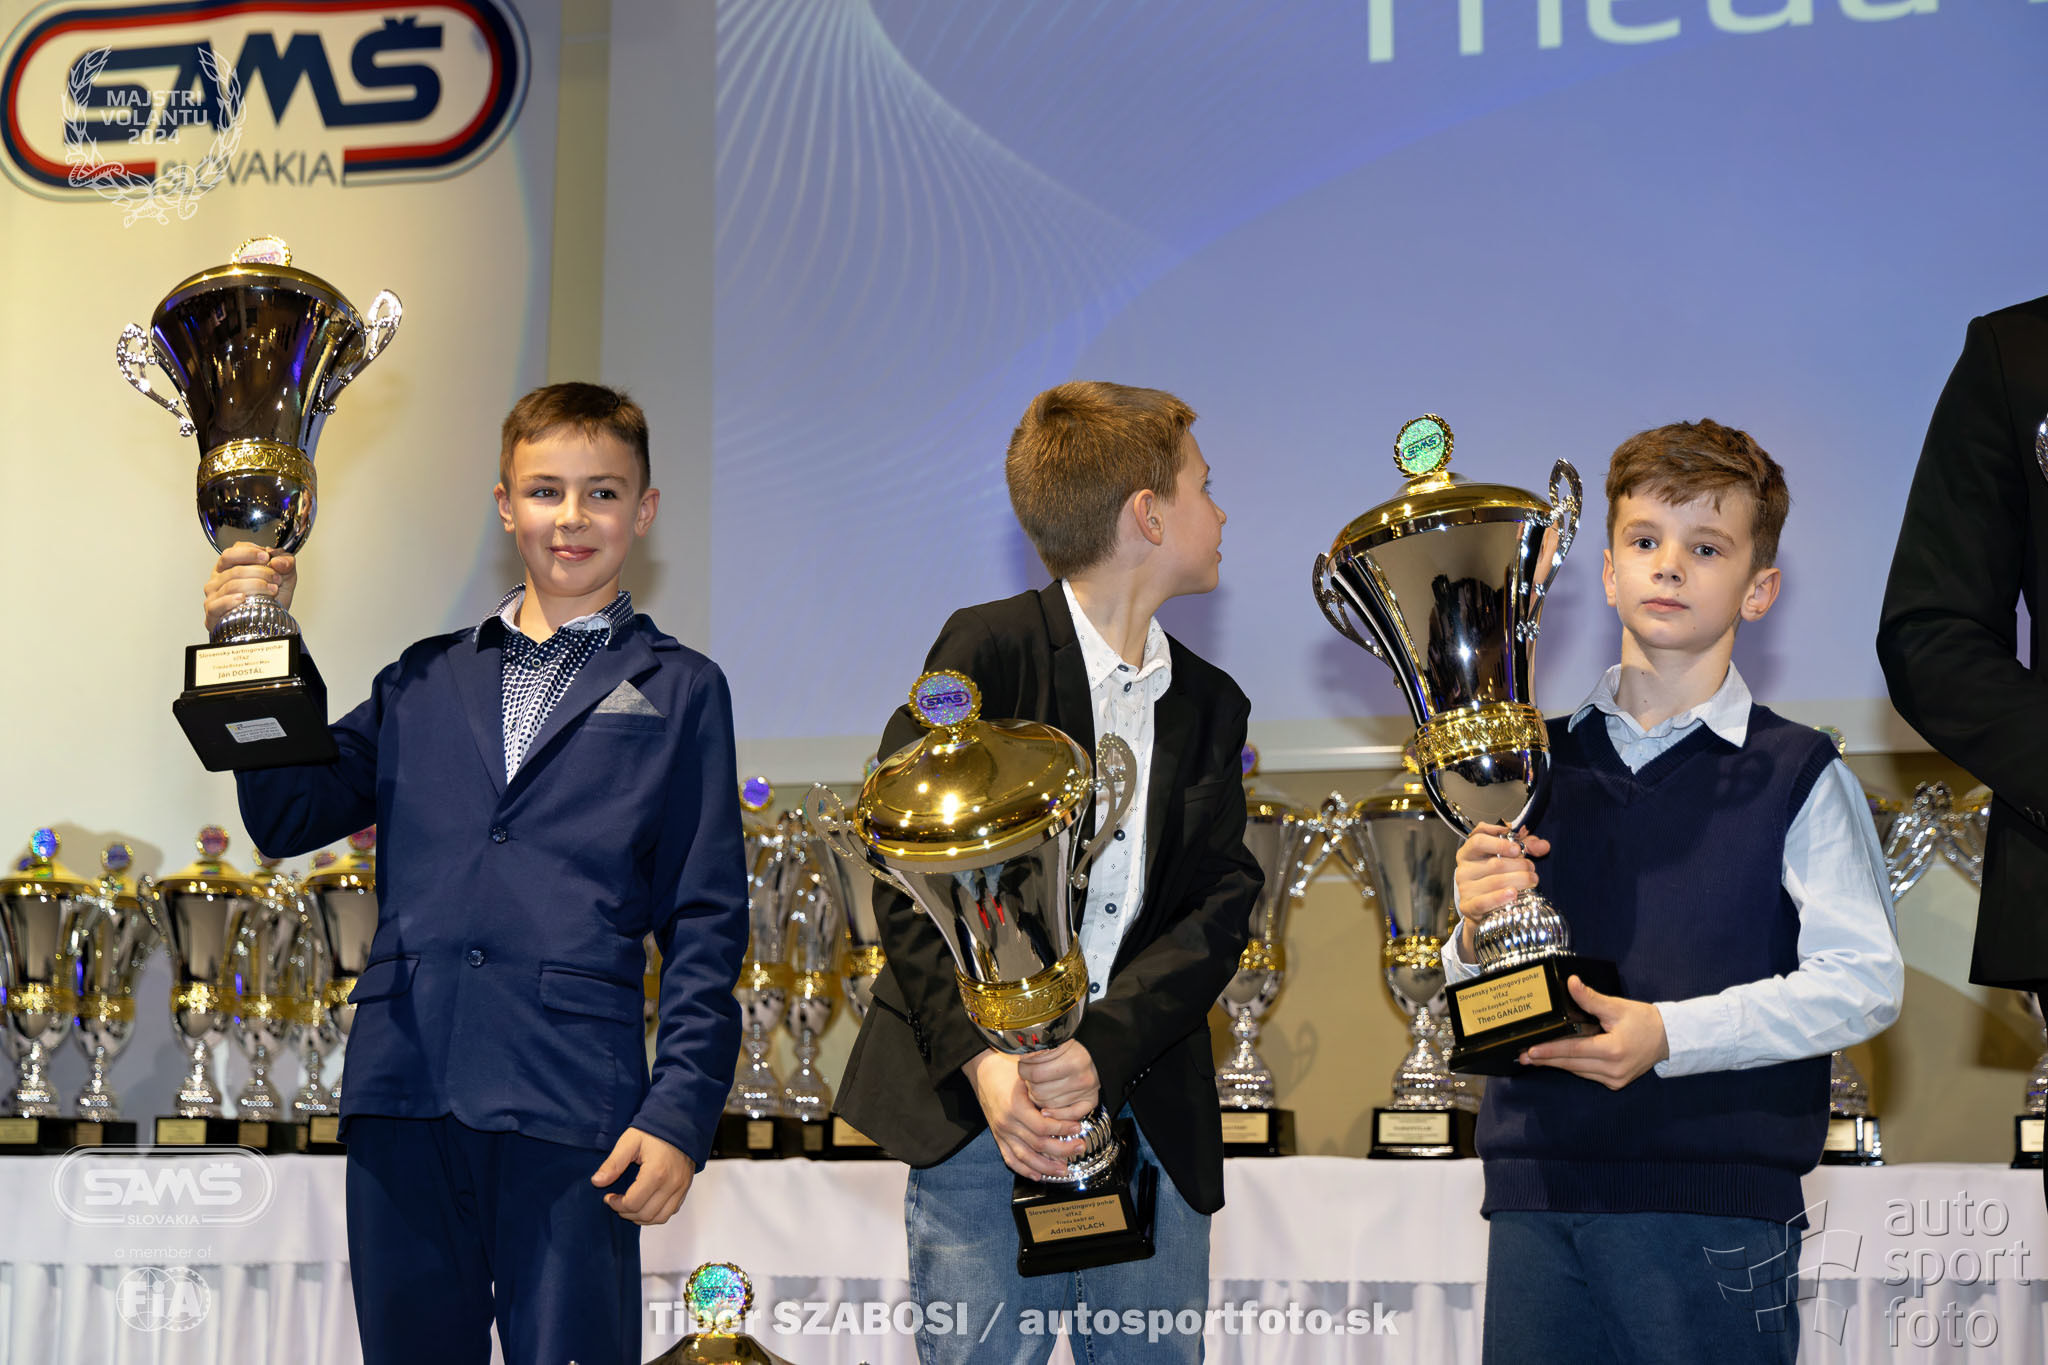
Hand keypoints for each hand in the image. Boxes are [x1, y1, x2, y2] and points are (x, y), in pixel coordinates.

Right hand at [203, 544, 295, 632]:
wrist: (268, 624)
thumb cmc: (269, 599)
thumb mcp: (284, 577)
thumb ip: (286, 563)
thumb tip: (278, 561)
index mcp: (230, 565)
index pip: (232, 552)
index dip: (249, 552)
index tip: (266, 557)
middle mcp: (219, 578)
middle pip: (235, 569)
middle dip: (260, 572)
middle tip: (276, 578)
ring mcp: (214, 595)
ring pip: (231, 586)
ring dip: (255, 586)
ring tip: (272, 590)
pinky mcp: (213, 612)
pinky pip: (218, 604)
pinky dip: (231, 601)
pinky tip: (243, 599)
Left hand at [591, 1126, 694, 1224]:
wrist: (680, 1123)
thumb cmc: (655, 1131)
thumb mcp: (630, 1142)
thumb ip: (613, 1163)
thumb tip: (597, 1182)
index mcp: (656, 1172)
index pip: (632, 1203)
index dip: (616, 1204)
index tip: (609, 1197)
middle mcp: (671, 1183)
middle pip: (645, 1214)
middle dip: (626, 1212)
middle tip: (617, 1202)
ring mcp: (680, 1187)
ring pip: (659, 1218)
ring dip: (641, 1217)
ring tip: (630, 1206)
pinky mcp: (685, 1188)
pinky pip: (671, 1212)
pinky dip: (656, 1214)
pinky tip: (645, 1204)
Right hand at [963, 1050, 1084, 1180]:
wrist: (983, 1071)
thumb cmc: (1007, 1070)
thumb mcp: (1027, 1077)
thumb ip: (1044, 1093)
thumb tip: (1070, 1105)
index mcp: (1015, 1107)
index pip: (1043, 1127)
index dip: (1062, 1130)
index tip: (1078, 1128)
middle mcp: (1007, 1123)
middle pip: (1037, 1145)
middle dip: (1061, 1150)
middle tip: (1079, 1147)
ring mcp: (1001, 1132)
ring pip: (1025, 1157)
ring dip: (1045, 1167)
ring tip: (1063, 1169)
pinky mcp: (997, 1137)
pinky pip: (1010, 1158)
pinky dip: (1024, 1169)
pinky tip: (1037, 1175)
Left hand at [1017, 1039, 1099, 1117]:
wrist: (1096, 1050)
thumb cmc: (1071, 1047)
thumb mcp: (1054, 1043)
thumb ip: (1038, 1053)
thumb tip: (1020, 1060)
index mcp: (1071, 1059)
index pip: (1034, 1073)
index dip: (1024, 1070)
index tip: (1024, 1066)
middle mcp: (1081, 1076)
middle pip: (1040, 1091)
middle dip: (1030, 1085)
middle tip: (1031, 1078)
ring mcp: (1086, 1090)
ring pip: (1049, 1104)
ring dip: (1040, 1098)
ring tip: (1040, 1087)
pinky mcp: (1090, 1100)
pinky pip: (1070, 1114)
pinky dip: (1057, 1114)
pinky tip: (1047, 1110)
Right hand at [1453, 823, 1549, 958]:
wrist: (1483, 909)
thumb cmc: (1495, 878)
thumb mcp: (1509, 857)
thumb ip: (1526, 846)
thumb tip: (1543, 846)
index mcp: (1469, 852)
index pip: (1478, 840)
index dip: (1499, 843)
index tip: (1517, 849)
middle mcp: (1463, 869)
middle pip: (1494, 863)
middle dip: (1520, 865)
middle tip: (1532, 868)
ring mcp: (1464, 888)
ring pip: (1495, 882)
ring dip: (1519, 880)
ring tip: (1531, 881)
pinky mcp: (1468, 906)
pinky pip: (1483, 901)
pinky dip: (1499, 897)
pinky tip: (1513, 894)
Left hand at [1519, 977, 1668, 1088]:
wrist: (1669, 1038)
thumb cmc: (1643, 1020)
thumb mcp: (1616, 1006)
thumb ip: (1590, 998)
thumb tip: (1570, 982)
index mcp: (1613, 1050)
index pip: (1573, 1051)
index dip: (1550, 1051)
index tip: (1530, 1051)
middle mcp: (1613, 1070)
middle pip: (1572, 1064)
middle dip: (1546, 1059)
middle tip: (1523, 1056)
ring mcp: (1615, 1079)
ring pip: (1578, 1071)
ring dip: (1558, 1063)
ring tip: (1535, 1056)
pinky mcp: (1616, 1083)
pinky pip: (1588, 1074)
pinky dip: (1574, 1066)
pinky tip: (1559, 1059)